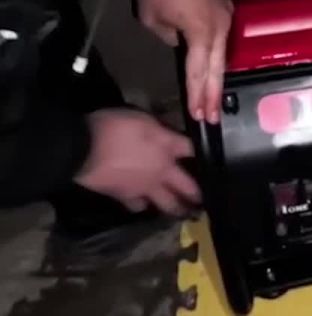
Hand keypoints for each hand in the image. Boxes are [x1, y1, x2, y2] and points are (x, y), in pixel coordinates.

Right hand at [75, 109, 200, 215]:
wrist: (81, 148)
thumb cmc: (112, 126)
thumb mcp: (141, 117)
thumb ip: (159, 128)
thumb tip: (168, 134)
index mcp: (168, 147)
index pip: (193, 151)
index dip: (204, 154)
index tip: (211, 160)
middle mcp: (162, 171)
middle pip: (188, 187)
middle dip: (198, 194)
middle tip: (205, 201)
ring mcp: (145, 187)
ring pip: (168, 204)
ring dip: (176, 208)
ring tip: (182, 213)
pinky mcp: (125, 197)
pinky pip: (139, 206)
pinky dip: (142, 206)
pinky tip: (143, 204)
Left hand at [137, 0, 232, 123]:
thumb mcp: (152, 18)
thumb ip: (169, 38)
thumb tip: (179, 41)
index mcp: (203, 32)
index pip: (199, 70)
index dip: (197, 94)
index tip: (198, 115)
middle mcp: (221, 26)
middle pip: (217, 67)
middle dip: (213, 93)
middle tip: (212, 117)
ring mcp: (226, 14)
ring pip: (222, 52)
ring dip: (216, 74)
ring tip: (213, 96)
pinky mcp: (224, 4)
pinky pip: (222, 35)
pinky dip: (217, 53)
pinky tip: (214, 64)